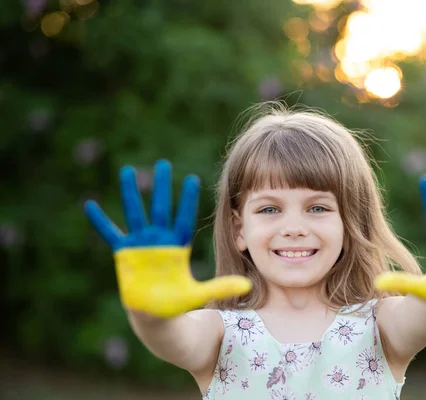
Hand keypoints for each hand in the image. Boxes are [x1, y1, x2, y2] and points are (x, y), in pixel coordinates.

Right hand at [85, 159, 251, 317]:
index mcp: (178, 246)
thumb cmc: (177, 303)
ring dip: (131, 194)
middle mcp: (160, 240)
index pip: (183, 218)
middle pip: (161, 208)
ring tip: (127, 171)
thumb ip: (221, 286)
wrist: (155, 315)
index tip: (191, 179)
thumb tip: (248, 284)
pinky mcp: (124, 253)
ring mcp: (141, 245)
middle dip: (162, 187)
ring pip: (135, 213)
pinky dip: (100, 221)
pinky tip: (90, 205)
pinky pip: (111, 233)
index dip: (186, 200)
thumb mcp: (199, 294)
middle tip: (163, 163)